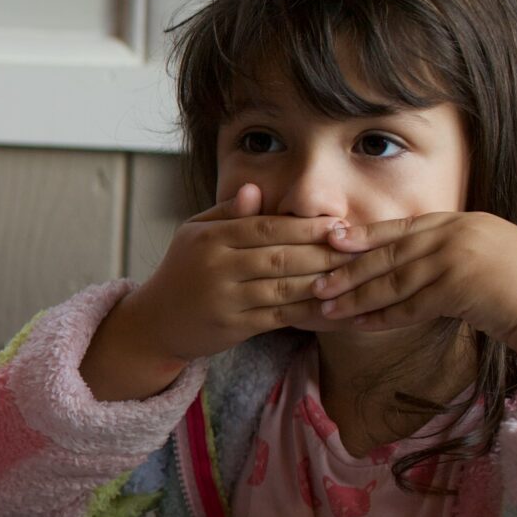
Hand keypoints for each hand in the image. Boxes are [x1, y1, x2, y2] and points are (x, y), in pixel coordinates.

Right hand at [82, 185, 348, 398]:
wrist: (155, 323)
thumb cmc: (183, 271)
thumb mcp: (195, 234)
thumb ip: (228, 213)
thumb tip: (255, 188)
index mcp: (209, 238)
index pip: (267, 228)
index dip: (307, 227)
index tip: (341, 226)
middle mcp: (216, 267)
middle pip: (282, 257)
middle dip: (325, 253)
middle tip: (361, 249)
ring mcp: (225, 299)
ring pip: (285, 287)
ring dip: (324, 281)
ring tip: (355, 274)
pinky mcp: (234, 327)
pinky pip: (282, 316)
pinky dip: (311, 310)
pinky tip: (334, 304)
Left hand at [311, 210, 516, 419]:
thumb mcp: (492, 260)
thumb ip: (456, 255)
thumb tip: (423, 267)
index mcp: (465, 221)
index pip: (402, 227)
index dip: (364, 235)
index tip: (329, 240)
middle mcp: (458, 233)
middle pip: (389, 250)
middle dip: (347, 266)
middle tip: (312, 277)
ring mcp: (458, 258)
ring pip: (391, 278)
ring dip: (354, 293)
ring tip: (323, 303)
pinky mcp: (459, 287)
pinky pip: (408, 303)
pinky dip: (379, 314)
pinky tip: (355, 322)